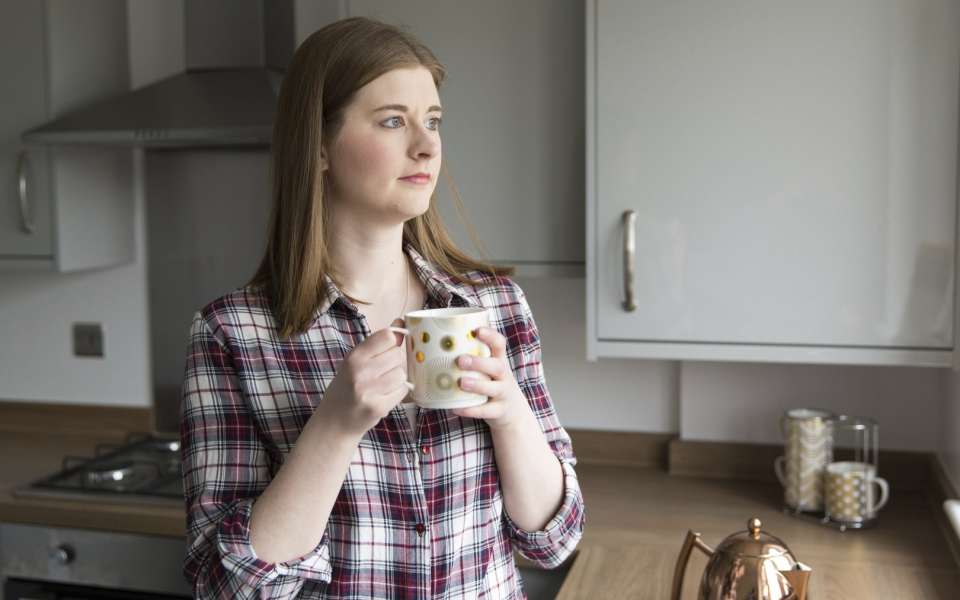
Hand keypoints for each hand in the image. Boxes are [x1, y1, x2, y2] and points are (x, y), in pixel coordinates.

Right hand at [315, 318, 410, 438]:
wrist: (334, 422)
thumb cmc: (346, 388)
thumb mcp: (354, 362)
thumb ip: (377, 345)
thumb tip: (401, 323)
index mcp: (354, 357)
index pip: (387, 336)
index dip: (394, 340)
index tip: (392, 346)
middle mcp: (360, 372)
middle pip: (397, 355)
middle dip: (394, 363)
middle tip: (381, 372)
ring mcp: (370, 391)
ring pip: (401, 374)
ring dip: (396, 379)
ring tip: (381, 386)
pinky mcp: (379, 407)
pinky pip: (402, 391)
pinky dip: (397, 393)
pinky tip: (384, 396)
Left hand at [451, 326, 530, 429]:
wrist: (513, 411)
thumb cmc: (490, 383)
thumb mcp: (487, 369)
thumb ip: (469, 359)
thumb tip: (429, 350)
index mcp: (499, 361)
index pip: (499, 344)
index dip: (490, 336)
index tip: (476, 331)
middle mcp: (504, 376)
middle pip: (497, 366)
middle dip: (479, 363)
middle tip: (460, 360)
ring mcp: (503, 394)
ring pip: (494, 388)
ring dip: (477, 385)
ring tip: (461, 382)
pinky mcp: (499, 411)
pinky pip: (486, 411)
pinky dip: (471, 410)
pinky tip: (456, 408)